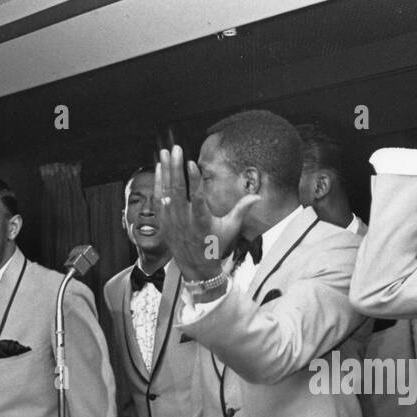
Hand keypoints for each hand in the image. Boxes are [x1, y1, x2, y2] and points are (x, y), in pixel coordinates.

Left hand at [154, 145, 258, 283]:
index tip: (191, 164)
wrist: (195, 266)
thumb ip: (242, 209)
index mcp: (202, 221)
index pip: (197, 198)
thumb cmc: (215, 245)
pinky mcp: (164, 220)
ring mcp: (172, 219)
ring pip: (166, 190)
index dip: (194, 180)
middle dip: (176, 167)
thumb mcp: (230, 228)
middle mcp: (184, 219)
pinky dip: (159, 182)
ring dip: (166, 170)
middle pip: (178, 189)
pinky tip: (159, 167)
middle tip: (176, 149)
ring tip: (165, 152)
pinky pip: (159, 198)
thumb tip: (258, 196)